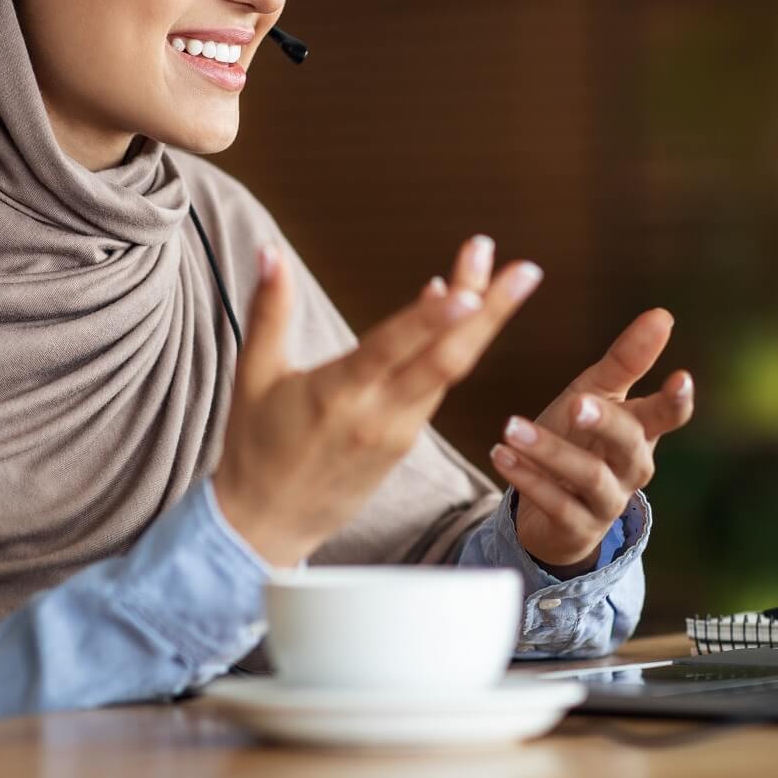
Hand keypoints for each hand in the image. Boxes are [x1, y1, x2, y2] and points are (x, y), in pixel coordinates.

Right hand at [212, 237, 543, 566]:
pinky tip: (465, 311)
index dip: (432, 320)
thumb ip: (269, 310)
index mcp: (336, 394)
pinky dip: (455, 347)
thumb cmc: (254, 447)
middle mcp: (376, 415)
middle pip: (447, 359)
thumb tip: (269, 252)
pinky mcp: (406, 444)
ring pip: (452, 372)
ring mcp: (397, 432)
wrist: (266, 526)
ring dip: (482, 322)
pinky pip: (438, 388)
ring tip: (506, 276)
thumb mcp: (253, 375)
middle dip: (491, 310)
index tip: (467, 289)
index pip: (392, 349)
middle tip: (524, 270)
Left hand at [447, 238, 691, 574]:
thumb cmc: (580, 439)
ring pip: (589, 476)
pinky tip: (501, 454)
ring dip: (549, 451)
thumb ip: (627, 359)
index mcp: (641, 431)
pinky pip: (556, 504)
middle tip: (577, 403)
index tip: (681, 377)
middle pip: (629, 444)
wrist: (550, 508)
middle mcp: (632, 468)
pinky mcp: (577, 528)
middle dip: (606, 422)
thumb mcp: (596, 394)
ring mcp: (607, 501)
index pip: (667, 416)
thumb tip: (662, 314)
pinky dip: (528, 479)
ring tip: (510, 427)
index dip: (676, 400)